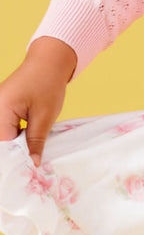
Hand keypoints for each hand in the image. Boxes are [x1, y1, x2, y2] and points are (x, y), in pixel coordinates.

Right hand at [0, 37, 77, 166]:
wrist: (48, 61)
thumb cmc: (48, 84)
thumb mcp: (45, 116)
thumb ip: (35, 141)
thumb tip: (32, 164)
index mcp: (0, 111)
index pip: (4, 146)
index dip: (17, 160)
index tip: (29, 172)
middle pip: (2, 141)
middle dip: (15, 153)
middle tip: (31, 167)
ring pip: (3, 135)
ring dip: (15, 145)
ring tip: (31, 156)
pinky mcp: (1, 107)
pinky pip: (5, 127)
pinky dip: (15, 135)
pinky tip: (26, 142)